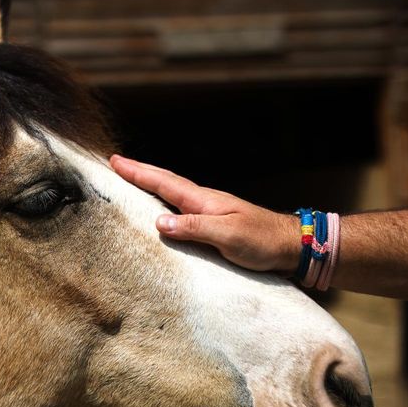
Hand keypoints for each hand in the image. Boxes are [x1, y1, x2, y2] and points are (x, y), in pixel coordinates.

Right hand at [110, 155, 299, 273]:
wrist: (292, 245)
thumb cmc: (262, 240)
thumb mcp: (228, 235)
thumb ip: (195, 227)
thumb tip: (159, 222)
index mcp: (204, 200)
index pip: (164, 183)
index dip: (139, 172)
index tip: (116, 161)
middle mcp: (204, 202)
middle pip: (165, 183)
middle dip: (139, 173)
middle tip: (116, 164)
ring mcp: (209, 211)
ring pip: (172, 194)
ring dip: (150, 185)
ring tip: (131, 181)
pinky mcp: (214, 224)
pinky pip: (181, 209)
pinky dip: (164, 203)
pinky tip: (161, 209)